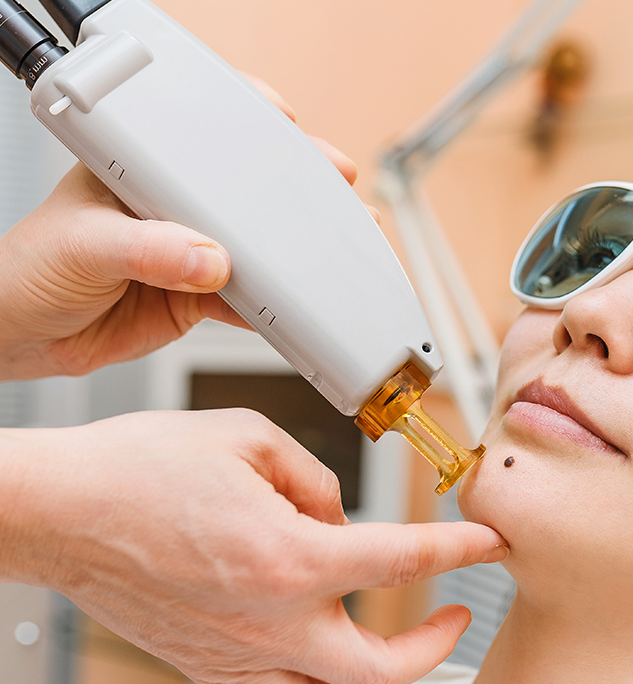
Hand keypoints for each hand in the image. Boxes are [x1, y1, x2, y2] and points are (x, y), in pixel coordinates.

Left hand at [0, 76, 360, 380]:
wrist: (24, 337)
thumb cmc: (29, 270)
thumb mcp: (83, 246)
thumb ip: (147, 251)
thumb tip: (209, 259)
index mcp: (142, 171)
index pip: (204, 138)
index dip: (253, 130)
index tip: (292, 132)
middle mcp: (174, 208)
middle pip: (246, 193)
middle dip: (295, 190)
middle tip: (335, 190)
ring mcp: (191, 253)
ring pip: (257, 249)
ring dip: (294, 255)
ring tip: (329, 253)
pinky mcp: (200, 297)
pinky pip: (250, 301)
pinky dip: (276, 308)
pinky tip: (296, 307)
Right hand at [0, 409, 506, 683]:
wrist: (61, 509)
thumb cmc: (141, 469)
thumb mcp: (249, 438)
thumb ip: (317, 478)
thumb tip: (341, 514)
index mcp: (290, 557)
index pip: (404, 559)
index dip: (461, 549)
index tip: (488, 544)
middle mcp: (268, 622)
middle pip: (379, 671)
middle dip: (433, 645)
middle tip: (453, 614)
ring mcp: (233, 656)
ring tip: (392, 651)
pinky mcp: (201, 666)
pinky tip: (311, 661)